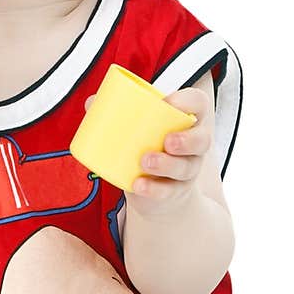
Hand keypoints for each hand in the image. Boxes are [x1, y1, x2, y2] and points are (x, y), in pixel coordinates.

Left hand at [82, 85, 212, 215]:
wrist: (155, 190)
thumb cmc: (148, 146)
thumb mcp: (139, 129)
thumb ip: (117, 113)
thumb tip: (91, 102)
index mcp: (187, 121)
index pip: (198, 104)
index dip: (187, 101)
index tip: (166, 102)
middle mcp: (195, 146)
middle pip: (203, 140)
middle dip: (187, 140)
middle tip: (167, 141)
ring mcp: (188, 170)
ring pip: (186, 167)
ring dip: (167, 165)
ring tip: (145, 161)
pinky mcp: (175, 192)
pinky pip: (168, 191)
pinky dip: (153, 189)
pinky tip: (138, 185)